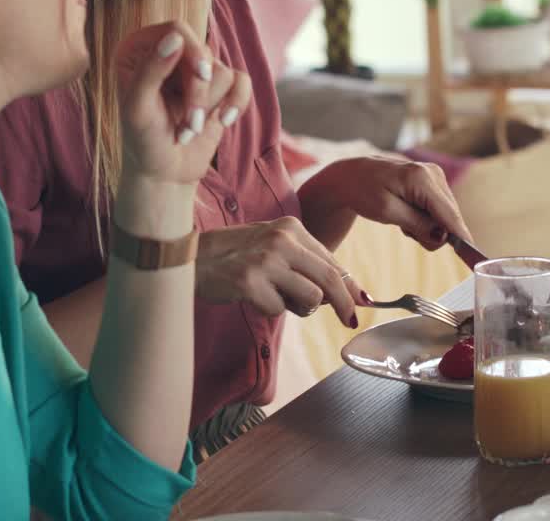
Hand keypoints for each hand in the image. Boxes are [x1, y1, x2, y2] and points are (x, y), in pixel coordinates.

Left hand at [114, 20, 251, 186]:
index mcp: (140, 49)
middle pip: (202, 52)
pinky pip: (242, 82)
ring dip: (209, 107)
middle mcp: (168, 53)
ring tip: (189, 130)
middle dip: (198, 92)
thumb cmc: (143, 141)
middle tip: (188, 125)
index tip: (200, 76)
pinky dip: (237, 103)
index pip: (177, 29)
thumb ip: (152, 70)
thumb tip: (176, 37)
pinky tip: (224, 122)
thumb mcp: (138, 108)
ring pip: (222, 71)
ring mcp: (195, 71)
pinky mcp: (218, 88)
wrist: (165, 173)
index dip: (192, 51)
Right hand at [195, 217, 365, 328]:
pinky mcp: (250, 281)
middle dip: (344, 305)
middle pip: (330, 279)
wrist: (190, 257)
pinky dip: (268, 309)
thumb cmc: (233, 255)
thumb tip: (342, 291)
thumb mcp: (272, 246)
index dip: (349, 286)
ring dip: (298, 307)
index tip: (360, 302)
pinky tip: (251, 296)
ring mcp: (266, 260)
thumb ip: (304, 263)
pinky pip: (278, 309)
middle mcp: (282, 240)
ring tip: (275, 297)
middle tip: (350, 321)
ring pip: (310, 298)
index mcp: (291, 227)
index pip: (332, 261)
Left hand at [319, 156, 470, 249]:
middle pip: (450, 217)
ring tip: (402, 218)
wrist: (350, 177)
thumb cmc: (362, 192)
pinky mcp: (433, 180)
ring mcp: (435, 175)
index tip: (475, 257)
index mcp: (421, 178)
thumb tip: (444, 238)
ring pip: (445, 215)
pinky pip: (438, 209)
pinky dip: (424, 218)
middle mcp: (433, 173)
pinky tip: (407, 213)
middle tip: (405, 229)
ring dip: (426, 225)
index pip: (449, 214)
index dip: (462, 237)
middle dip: (432, 231)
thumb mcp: (386, 213)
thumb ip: (417, 225)